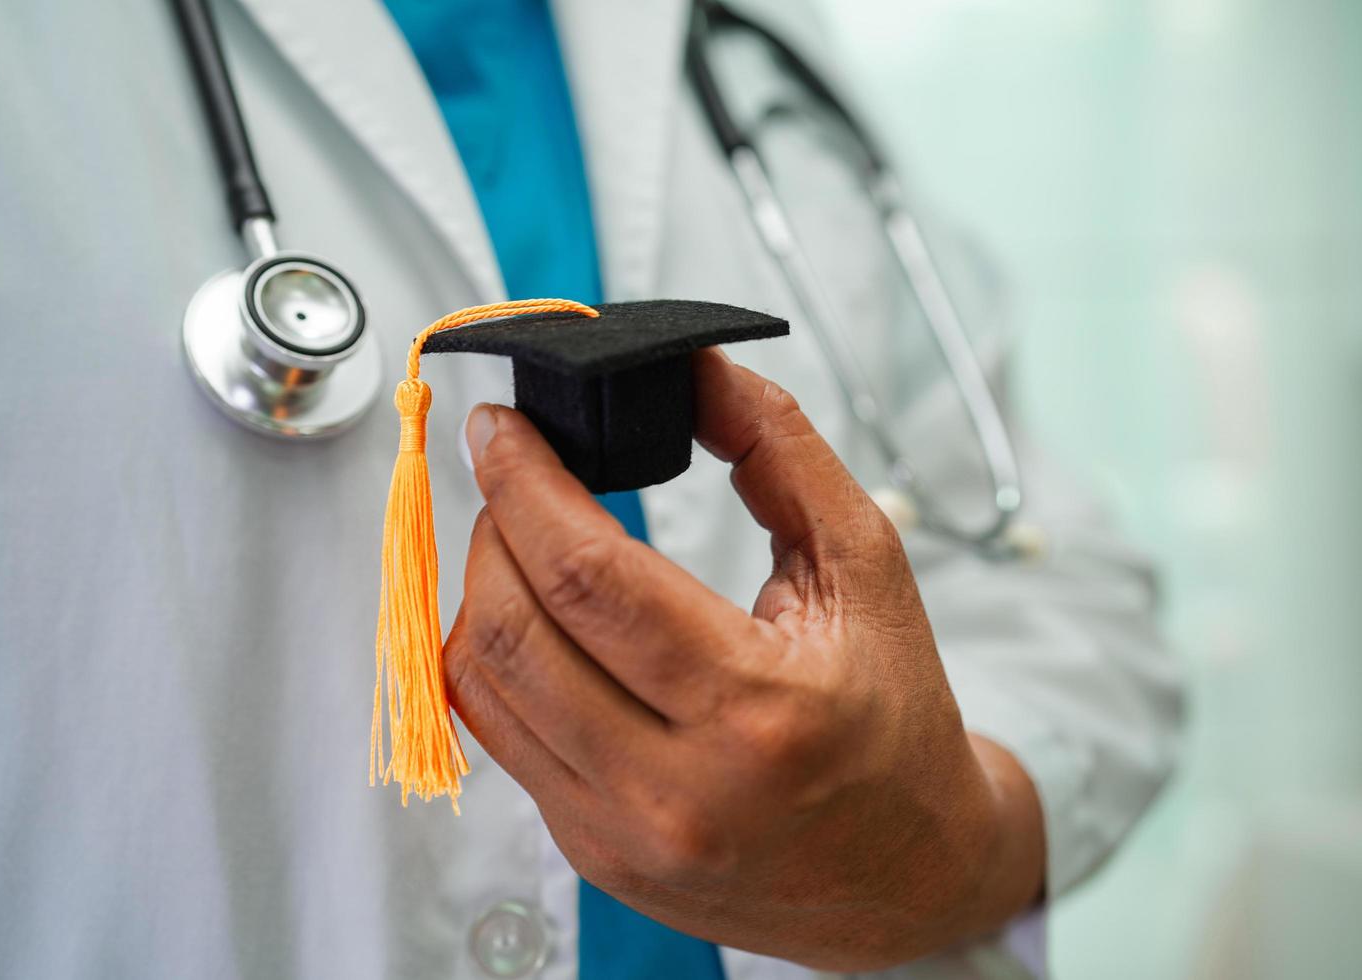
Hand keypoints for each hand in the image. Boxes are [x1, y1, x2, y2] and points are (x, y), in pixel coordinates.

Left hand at [444, 350, 1044, 969]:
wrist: (905, 871)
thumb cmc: (892, 714)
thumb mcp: (865, 566)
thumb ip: (780, 449)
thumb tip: (692, 367)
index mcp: (760, 709)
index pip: (590, 577)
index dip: (524, 482)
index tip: (502, 427)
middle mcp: (679, 789)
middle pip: (512, 629)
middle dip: (491, 524)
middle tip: (510, 472)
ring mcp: (623, 834)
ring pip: (482, 687)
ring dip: (479, 586)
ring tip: (519, 538)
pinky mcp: (593, 854)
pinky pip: (499, 738)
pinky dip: (494, 658)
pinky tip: (533, 618)